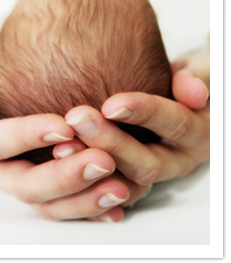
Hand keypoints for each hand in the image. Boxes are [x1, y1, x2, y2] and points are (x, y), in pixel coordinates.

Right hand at [0, 68, 150, 221]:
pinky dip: (90, 207)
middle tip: (103, 161)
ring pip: (49, 204)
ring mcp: (15, 184)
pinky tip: (118, 205)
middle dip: (65, 176)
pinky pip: (64, 206)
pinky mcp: (37, 188)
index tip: (65, 126)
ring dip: (85, 198)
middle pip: (26, 185)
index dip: (28, 137)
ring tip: (120, 187)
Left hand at [54, 53, 208, 194]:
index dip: (144, 113)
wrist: (187, 101)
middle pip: (146, 162)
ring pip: (126, 182)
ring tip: (61, 145)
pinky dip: (87, 183)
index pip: (174, 123)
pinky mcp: (134, 179)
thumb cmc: (190, 81)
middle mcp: (178, 160)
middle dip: (110, 142)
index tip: (111, 104)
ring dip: (93, 165)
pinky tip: (59, 164)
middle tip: (77, 118)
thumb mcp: (203, 72)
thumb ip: (198, 78)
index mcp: (199, 132)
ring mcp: (155, 173)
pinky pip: (112, 190)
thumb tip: (192, 92)